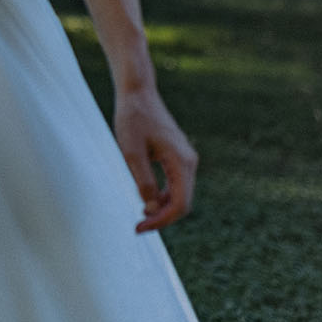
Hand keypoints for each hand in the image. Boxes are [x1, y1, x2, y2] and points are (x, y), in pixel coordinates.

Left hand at [114, 84, 196, 231]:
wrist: (138, 94)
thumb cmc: (133, 120)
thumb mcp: (131, 152)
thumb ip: (143, 181)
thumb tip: (151, 209)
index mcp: (182, 162)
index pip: (180, 204)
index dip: (161, 220)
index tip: (140, 228)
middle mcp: (189, 162)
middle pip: (183, 203)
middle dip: (162, 217)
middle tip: (138, 227)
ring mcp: (185, 159)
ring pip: (180, 195)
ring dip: (163, 209)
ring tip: (141, 217)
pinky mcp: (178, 157)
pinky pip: (176, 184)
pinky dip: (164, 196)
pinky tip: (147, 201)